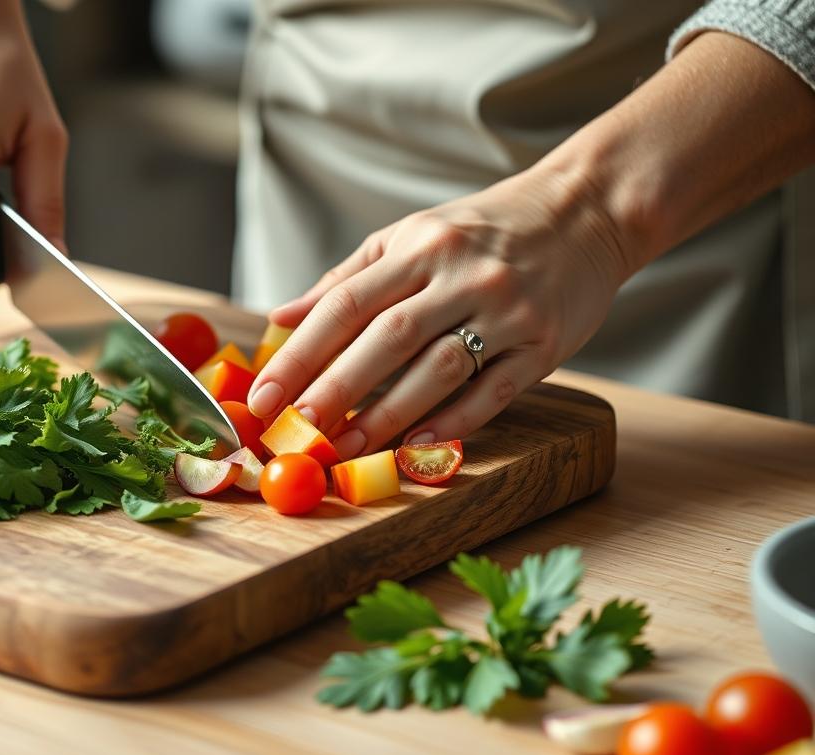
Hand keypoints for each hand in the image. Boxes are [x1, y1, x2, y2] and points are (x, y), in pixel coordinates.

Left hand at [246, 167, 633, 457]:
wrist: (585, 211)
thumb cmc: (483, 230)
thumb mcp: (409, 236)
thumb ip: (345, 280)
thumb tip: (279, 320)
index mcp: (420, 247)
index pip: (346, 304)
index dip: (300, 354)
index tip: (263, 397)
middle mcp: (462, 276)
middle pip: (387, 338)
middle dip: (335, 388)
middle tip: (295, 431)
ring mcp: (506, 312)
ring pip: (439, 369)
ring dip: (389, 415)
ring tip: (347, 447)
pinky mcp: (546, 344)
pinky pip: (494, 391)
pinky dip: (455, 421)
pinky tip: (418, 448)